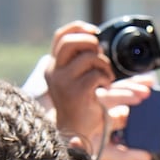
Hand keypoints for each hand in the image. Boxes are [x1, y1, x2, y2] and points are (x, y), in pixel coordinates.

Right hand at [44, 22, 113, 150]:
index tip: (94, 31)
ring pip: (88, 57)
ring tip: (106, 77)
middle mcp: (55, 72)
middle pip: (70, 41)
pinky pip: (97, 74)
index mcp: (53, 66)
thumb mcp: (77, 80)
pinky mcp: (77, 92)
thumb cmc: (81, 106)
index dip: (78, 28)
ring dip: (104, 65)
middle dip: (90, 42)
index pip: (61, 37)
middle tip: (101, 53)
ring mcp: (64, 82)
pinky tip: (105, 87)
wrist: (76, 132)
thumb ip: (81, 61)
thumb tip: (98, 42)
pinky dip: (106, 78)